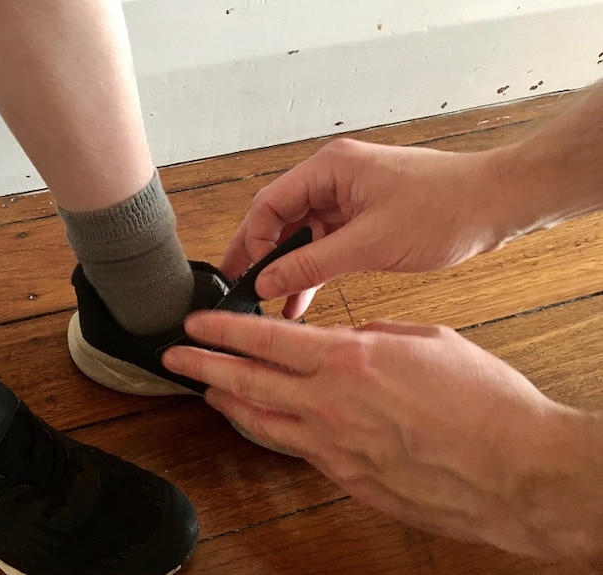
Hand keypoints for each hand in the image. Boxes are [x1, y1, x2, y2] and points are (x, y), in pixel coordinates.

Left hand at [162, 311, 602, 562]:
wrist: (515, 471)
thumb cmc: (484, 404)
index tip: (195, 323)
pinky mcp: (347, 478)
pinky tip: (261, 424)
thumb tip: (348, 338)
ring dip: (227, 403)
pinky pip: (293, 449)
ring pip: (260, 423)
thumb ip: (375, 336)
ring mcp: (334, 447)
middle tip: (173, 357)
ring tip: (206, 391)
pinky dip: (268, 432)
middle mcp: (330, 405)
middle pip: (245, 383)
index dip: (222, 329)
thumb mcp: (428, 341)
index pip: (264, 340)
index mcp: (349, 360)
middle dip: (202, 366)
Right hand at [222, 139, 507, 318]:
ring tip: (267, 302)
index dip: (254, 241)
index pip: (270, 203)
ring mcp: (349, 197)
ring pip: (302, 234)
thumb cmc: (445, 209)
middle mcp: (335, 178)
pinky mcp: (364, 217)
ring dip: (288, 267)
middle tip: (239, 287)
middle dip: (260, 254)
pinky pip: (326, 244)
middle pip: (280, 217)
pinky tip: (301, 299)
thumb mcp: (370, 244)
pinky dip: (314, 269)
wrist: (497, 204)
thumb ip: (313, 264)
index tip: (252, 277)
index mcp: (331, 168)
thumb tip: (269, 280)